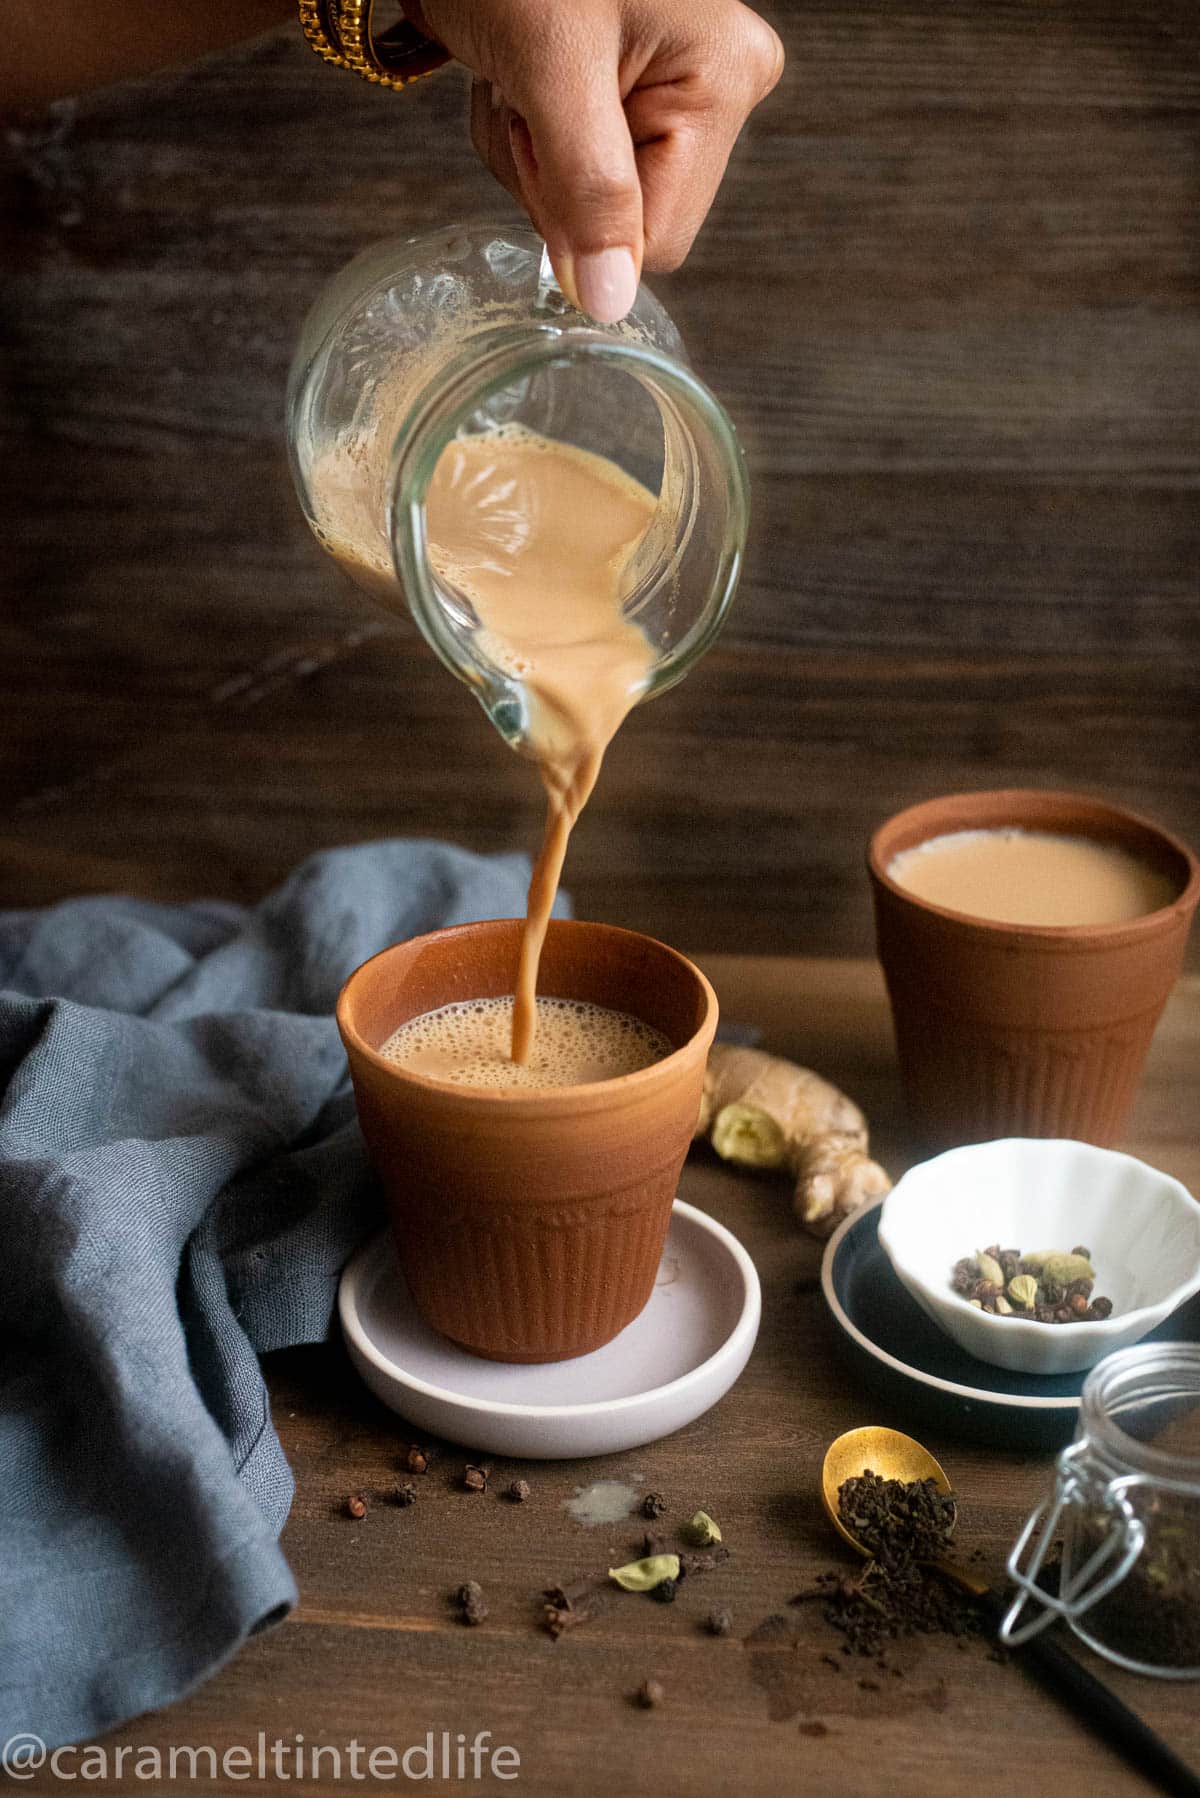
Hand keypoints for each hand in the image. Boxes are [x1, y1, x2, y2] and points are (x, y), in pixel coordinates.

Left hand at [406, 0, 783, 321]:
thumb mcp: (548, 65)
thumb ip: (585, 188)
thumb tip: (612, 302)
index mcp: (724, 81)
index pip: (656, 240)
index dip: (580, 215)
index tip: (542, 126)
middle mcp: (715, 90)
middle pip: (619, 223)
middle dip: (548, 172)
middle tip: (522, 89)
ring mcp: (670, 92)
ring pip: (582, 202)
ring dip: (525, 149)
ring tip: (515, 71)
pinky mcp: (626, 93)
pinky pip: (566, 166)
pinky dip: (521, 130)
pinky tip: (515, 72)